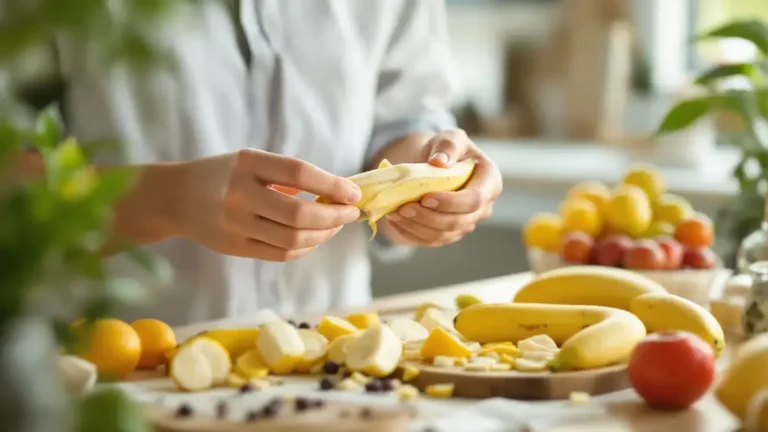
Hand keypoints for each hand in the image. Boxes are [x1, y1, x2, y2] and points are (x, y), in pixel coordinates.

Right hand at [173, 149, 360, 260]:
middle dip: (334, 216)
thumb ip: (287, 175)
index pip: (300, 173)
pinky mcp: (235, 247)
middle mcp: (240, 194)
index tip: (354, 192)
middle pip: (299, 214)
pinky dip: (305, 248)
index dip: (332, 185)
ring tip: (336, 226)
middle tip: (350, 213)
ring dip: (324, 235)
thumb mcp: (250, 161)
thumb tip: (335, 192)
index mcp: (247, 164)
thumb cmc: (222, 175)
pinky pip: (280, 253)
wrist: (175, 198)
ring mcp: (236, 224)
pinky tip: (315, 239)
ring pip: (292, 239)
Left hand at [380, 129, 501, 246]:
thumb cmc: (447, 150)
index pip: (474, 200)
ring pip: (443, 235)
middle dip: (428, 217)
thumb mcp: (451, 137)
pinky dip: (411, 232)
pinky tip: (395, 220)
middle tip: (404, 207)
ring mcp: (466, 224)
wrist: (436, 164)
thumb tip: (439, 161)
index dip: (450, 202)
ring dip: (416, 226)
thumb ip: (448, 145)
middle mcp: (483, 209)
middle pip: (457, 222)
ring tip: (395, 213)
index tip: (426, 198)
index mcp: (490, 183)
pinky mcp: (449, 234)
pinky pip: (431, 240)